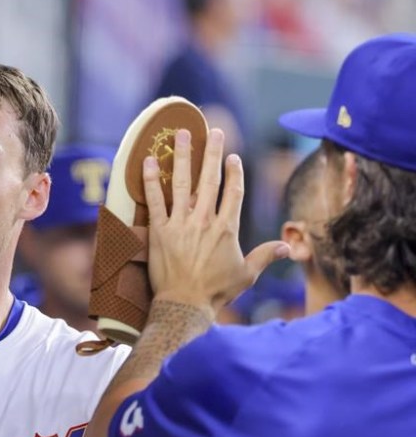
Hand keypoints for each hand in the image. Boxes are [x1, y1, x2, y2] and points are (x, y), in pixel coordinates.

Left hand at [144, 128, 288, 312]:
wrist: (185, 305)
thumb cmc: (216, 292)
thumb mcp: (246, 274)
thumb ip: (265, 256)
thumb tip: (289, 248)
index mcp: (227, 228)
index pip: (233, 192)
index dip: (234, 172)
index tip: (233, 157)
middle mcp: (204, 220)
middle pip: (210, 179)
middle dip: (213, 152)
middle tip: (214, 130)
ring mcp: (180, 224)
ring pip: (182, 182)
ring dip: (182, 155)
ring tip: (181, 133)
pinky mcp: (159, 230)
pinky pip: (154, 200)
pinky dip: (150, 180)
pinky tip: (148, 161)